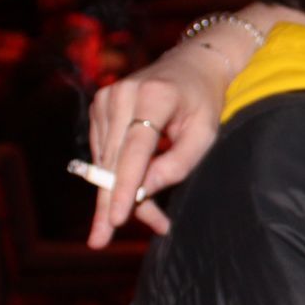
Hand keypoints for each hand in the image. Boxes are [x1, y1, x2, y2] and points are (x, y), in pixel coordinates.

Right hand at [85, 39, 233, 245]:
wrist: (191, 64)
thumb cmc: (203, 101)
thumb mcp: (205, 132)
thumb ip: (179, 162)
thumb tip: (146, 190)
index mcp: (154, 96)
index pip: (135, 148)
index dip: (126, 186)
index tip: (117, 218)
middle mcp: (122, 94)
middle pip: (113, 160)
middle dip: (112, 203)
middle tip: (100, 241)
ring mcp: (106, 98)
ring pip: (107, 162)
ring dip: (124, 193)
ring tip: (154, 218)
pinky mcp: (99, 106)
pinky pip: (105, 152)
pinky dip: (120, 176)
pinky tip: (139, 188)